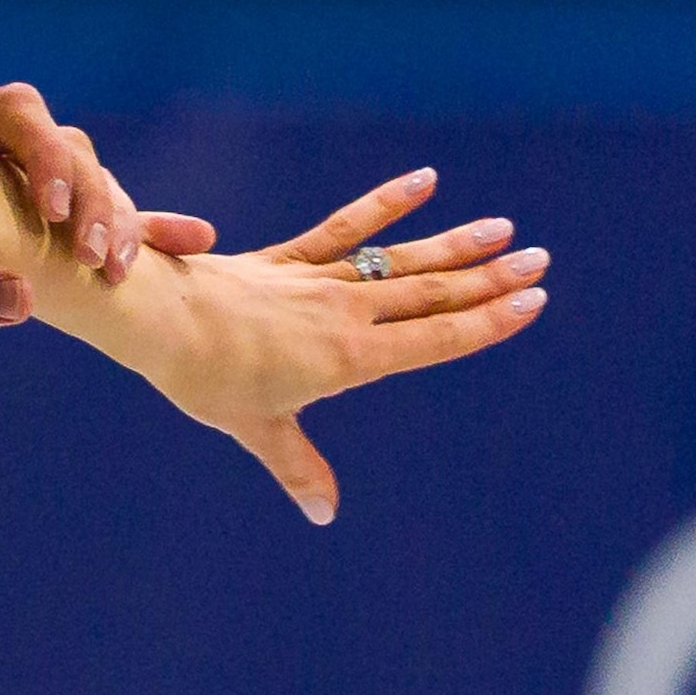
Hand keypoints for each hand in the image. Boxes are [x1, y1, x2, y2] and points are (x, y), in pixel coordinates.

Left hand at [0, 81, 203, 282]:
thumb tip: (23, 296)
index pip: (14, 115)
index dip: (44, 149)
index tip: (53, 209)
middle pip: (70, 153)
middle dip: (96, 196)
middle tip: (95, 258)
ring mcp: (22, 213)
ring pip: (96, 193)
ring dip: (123, 224)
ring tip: (121, 272)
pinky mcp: (43, 258)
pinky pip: (104, 239)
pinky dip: (149, 239)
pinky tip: (194, 244)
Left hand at [87, 168, 548, 524]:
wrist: (155, 318)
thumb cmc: (204, 378)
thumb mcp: (257, 429)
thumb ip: (297, 467)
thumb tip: (324, 513)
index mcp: (350, 358)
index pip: (436, 338)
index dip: (487, 322)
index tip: (532, 303)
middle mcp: (345, 315)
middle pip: (430, 295)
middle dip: (489, 280)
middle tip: (540, 261)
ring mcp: (317, 283)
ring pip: (399, 260)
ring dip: (453, 245)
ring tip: (503, 227)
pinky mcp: (286, 261)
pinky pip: (342, 228)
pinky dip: (384, 205)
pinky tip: (424, 180)